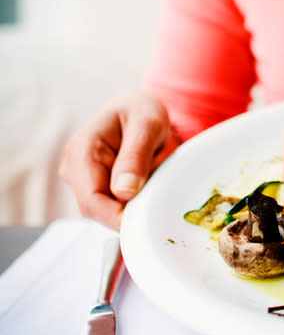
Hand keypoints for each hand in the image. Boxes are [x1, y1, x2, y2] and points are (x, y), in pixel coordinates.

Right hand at [59, 91, 178, 229]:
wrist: (138, 109)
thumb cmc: (142, 112)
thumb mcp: (147, 125)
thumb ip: (135, 156)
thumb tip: (123, 192)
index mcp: (83, 151)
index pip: (91, 199)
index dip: (115, 217)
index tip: (144, 224)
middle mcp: (75, 167)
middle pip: (95, 209)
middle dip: (125, 215)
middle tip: (156, 210)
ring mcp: (82, 178)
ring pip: (104, 210)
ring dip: (129, 210)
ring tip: (154, 191)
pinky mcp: (94, 185)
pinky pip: (111, 206)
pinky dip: (130, 206)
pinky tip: (146, 193)